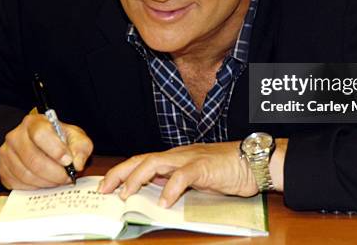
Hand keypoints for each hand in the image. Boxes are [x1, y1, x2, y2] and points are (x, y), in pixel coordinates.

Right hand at [0, 113, 92, 189]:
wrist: (42, 146)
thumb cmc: (59, 140)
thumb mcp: (76, 138)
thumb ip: (81, 147)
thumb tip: (77, 164)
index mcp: (34, 122)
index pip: (41, 134)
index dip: (56, 150)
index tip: (68, 161)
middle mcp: (15, 136)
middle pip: (33, 159)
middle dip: (54, 173)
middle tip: (67, 177)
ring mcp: (6, 153)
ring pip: (26, 174)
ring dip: (46, 182)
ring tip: (58, 180)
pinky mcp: (2, 170)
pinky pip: (18, 184)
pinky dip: (35, 187)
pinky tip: (45, 182)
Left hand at [99, 141, 257, 207]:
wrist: (251, 160)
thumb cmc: (226, 170)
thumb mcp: (195, 178)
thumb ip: (175, 181)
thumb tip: (155, 193)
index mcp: (174, 159)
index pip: (141, 161)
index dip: (122, 172)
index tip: (106, 186)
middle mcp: (177, 156)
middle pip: (142, 159)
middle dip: (120, 173)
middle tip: (105, 189)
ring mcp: (190, 159)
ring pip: (156, 162)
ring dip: (137, 178)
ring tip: (126, 195)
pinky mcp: (204, 166)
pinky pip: (184, 175)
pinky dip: (171, 187)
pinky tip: (164, 200)